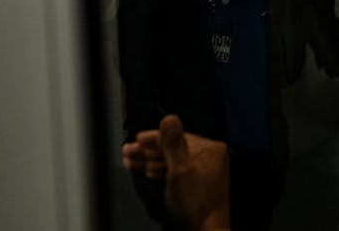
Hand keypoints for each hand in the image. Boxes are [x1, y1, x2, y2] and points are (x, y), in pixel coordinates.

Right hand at [123, 115, 229, 230]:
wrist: (206, 229)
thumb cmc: (197, 204)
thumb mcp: (180, 169)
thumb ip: (173, 144)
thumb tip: (169, 120)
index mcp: (210, 150)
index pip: (178, 137)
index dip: (155, 137)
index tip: (138, 138)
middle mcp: (209, 158)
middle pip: (173, 148)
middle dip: (148, 150)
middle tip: (129, 150)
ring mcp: (203, 171)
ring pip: (172, 161)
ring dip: (150, 160)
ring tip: (132, 160)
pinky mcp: (196, 184)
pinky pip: (175, 171)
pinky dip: (160, 171)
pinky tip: (148, 171)